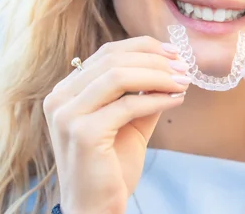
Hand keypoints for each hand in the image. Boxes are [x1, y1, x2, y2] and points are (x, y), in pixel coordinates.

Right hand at [43, 36, 189, 213]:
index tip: (174, 52)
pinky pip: (128, 105)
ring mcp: (67, 114)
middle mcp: (60, 97)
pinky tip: (177, 100)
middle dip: (155, 60)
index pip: (108, 52)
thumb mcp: (131, 118)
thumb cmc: (112, 163)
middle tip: (184, 67)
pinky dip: (157, 98)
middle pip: (114, 59)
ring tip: (183, 81)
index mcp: (68, 89)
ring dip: (159, 75)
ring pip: (119, 76)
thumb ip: (144, 91)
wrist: (96, 208)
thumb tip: (172, 66)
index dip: (144, 47)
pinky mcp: (83, 133)